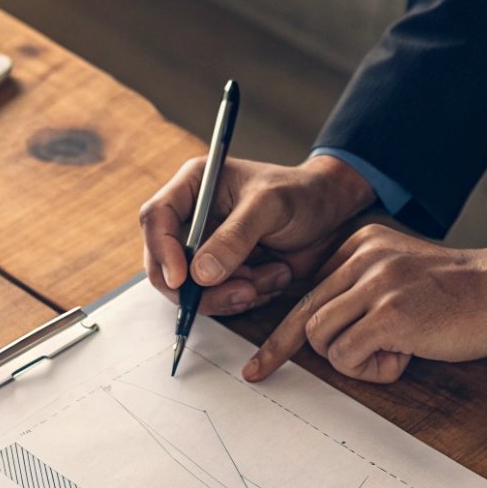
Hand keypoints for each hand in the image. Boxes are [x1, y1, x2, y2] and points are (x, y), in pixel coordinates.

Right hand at [139, 154, 375, 315]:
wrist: (330, 214)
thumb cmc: (301, 194)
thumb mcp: (270, 206)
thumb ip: (235, 237)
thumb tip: (199, 274)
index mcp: (194, 186)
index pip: (156, 218)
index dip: (162, 251)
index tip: (183, 280)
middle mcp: (192, 219)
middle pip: (165, 265)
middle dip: (202, 288)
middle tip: (243, 291)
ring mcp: (205, 250)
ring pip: (193, 291)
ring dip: (233, 294)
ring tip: (273, 274)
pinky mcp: (223, 275)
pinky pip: (219, 301)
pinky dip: (248, 298)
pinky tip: (275, 277)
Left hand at [244, 209, 486, 383]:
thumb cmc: (464, 294)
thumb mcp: (403, 275)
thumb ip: (365, 290)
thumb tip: (324, 332)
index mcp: (361, 245)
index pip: (307, 292)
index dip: (281, 335)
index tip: (259, 366)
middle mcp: (362, 257)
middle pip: (307, 318)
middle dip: (299, 352)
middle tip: (295, 370)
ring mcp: (376, 283)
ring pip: (322, 338)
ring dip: (352, 361)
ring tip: (394, 353)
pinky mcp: (390, 312)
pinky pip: (347, 356)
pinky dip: (371, 370)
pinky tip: (405, 357)